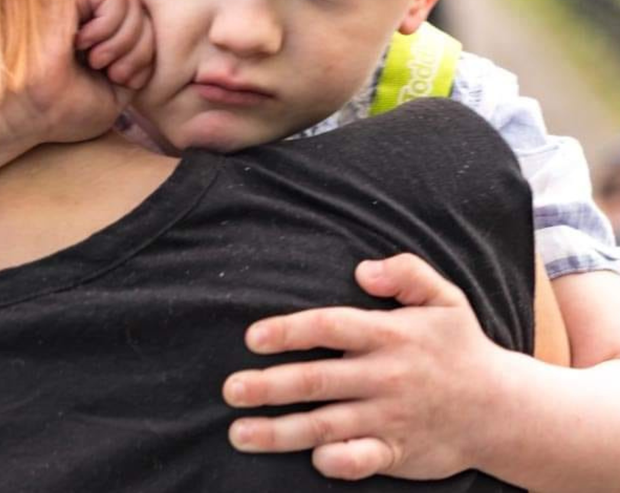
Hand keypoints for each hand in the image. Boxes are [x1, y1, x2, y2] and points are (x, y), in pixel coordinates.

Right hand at [1, 0, 154, 146]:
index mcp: (100, 40)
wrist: (30, 111)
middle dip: (139, 50)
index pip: (146, 30)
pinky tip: (83, 42)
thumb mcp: (116, 92)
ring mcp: (80, 2)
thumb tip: (150, 33)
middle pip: (144, 15)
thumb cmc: (64, 110)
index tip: (121, 80)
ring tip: (96, 60)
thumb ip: (137, 61)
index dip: (145, 56)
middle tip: (112, 72)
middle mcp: (90, 17)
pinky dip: (111, 25)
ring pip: (134, 2)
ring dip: (124, 40)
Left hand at [223, 253, 507, 481]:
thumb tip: (362, 270)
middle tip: (229, 389)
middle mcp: (385, 376)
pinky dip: (338, 462)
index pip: (330, 326)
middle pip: (317, 380)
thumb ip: (406, 272)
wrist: (503, 409)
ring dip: (280, 432)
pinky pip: (362, 461)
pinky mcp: (398, 452)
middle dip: (269, 386)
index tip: (253, 337)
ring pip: (326, 425)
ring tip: (238, 433)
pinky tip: (310, 460)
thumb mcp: (444, 297)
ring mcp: (390, 417)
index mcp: (389, 335)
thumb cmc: (459, 346)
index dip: (289, 331)